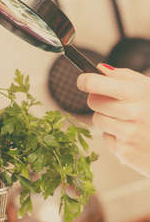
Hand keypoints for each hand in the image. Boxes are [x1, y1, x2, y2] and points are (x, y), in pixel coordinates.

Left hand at [77, 63, 149, 177]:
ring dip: (107, 119)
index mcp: (137, 93)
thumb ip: (125, 77)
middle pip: (93, 101)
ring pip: (97, 120)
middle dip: (99, 100)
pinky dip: (115, 136)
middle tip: (114, 102)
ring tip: (128, 120)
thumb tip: (100, 69)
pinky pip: (106, 139)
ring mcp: (128, 134)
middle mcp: (132, 113)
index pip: (95, 83)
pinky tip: (132, 135)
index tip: (83, 81)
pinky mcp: (125, 152)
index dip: (85, 80)